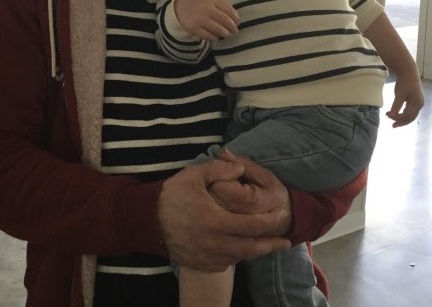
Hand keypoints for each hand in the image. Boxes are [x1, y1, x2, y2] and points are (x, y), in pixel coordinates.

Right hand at [158, 159, 290, 270]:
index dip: (271, 224)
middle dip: (270, 245)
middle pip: (250, 248)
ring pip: (239, 258)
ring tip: (267, 246)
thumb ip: (220, 169)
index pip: (252, 226)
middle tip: (285, 242)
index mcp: (216, 220)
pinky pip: (224, 264)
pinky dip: (236, 258)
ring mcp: (207, 255)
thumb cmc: (172, 195)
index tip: (283, 219)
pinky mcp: (199, 263)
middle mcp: (214, 242)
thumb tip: (240, 168)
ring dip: (255, 252)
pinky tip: (241, 250)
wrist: (146, 219)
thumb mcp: (194, 175)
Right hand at [175, 0, 238, 40]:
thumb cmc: (199, 3)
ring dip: (224, 33)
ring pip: (217, 29)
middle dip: (232, 27)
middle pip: (224, 20)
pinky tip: (216, 36)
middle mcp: (206, 8)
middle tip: (234, 31)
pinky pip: (208, 36)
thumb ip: (223, 6)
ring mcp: (199, 19)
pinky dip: (214, 37)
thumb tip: (236, 20)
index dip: (235, 17)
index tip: (237, 22)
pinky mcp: (193, 28)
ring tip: (227, 34)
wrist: (179, 6)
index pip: (228, 9)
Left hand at [386, 69, 424, 127]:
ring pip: (410, 114)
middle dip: (401, 121)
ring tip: (391, 118)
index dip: (398, 119)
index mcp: (417, 104)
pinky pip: (410, 110)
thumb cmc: (404, 83)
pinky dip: (403, 113)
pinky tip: (397, 113)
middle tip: (392, 125)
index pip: (408, 116)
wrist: (408, 72)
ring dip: (401, 117)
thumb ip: (396, 106)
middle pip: (410, 117)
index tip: (388, 117)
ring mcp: (418, 102)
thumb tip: (392, 115)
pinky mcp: (415, 100)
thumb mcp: (399, 94)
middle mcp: (420, 104)